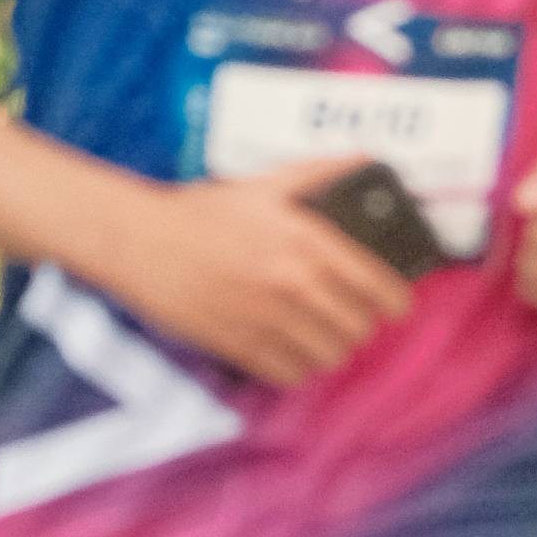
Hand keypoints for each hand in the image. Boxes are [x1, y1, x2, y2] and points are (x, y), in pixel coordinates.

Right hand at [91, 167, 414, 388]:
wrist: (139, 240)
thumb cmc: (203, 209)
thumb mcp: (266, 182)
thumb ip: (322, 172)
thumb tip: (367, 162)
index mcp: (307, 240)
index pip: (380, 287)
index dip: (397, 302)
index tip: (396, 305)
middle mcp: (293, 284)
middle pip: (359, 328)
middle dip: (360, 323)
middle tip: (349, 314)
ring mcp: (266, 319)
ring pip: (330, 356)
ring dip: (331, 347)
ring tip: (321, 333)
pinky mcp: (239, 347)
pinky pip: (292, 374)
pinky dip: (298, 366)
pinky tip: (290, 349)